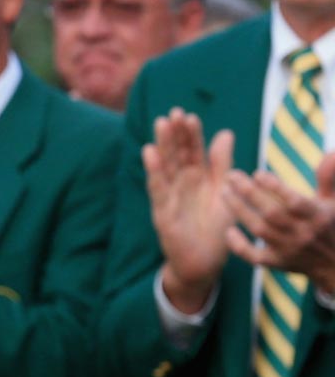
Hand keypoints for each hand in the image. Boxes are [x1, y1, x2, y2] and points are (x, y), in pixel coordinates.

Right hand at [143, 110, 233, 313]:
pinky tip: (150, 153)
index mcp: (197, 177)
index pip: (192, 150)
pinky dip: (154, 171)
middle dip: (174, 134)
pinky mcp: (162, 211)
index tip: (188, 115)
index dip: (190, 134)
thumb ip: (222, 164)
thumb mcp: (224, 192)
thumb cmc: (215, 228)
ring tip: (161, 124)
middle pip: (177, 154)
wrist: (204, 262)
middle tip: (173, 113)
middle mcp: (181, 183)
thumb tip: (225, 132)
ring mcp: (169, 196)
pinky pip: (158, 188)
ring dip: (162, 146)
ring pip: (165, 166)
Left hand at [221, 152, 334, 296]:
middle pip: (272, 213)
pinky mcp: (277, 263)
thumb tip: (331, 152)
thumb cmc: (330, 224)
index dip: (275, 187)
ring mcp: (289, 249)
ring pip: (260, 230)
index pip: (294, 201)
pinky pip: (254, 256)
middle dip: (248, 192)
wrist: (334, 263)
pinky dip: (238, 245)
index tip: (257, 173)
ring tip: (224, 192)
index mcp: (318, 216)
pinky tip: (228, 230)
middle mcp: (303, 233)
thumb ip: (329, 176)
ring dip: (239, 210)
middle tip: (230, 175)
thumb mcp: (334, 201)